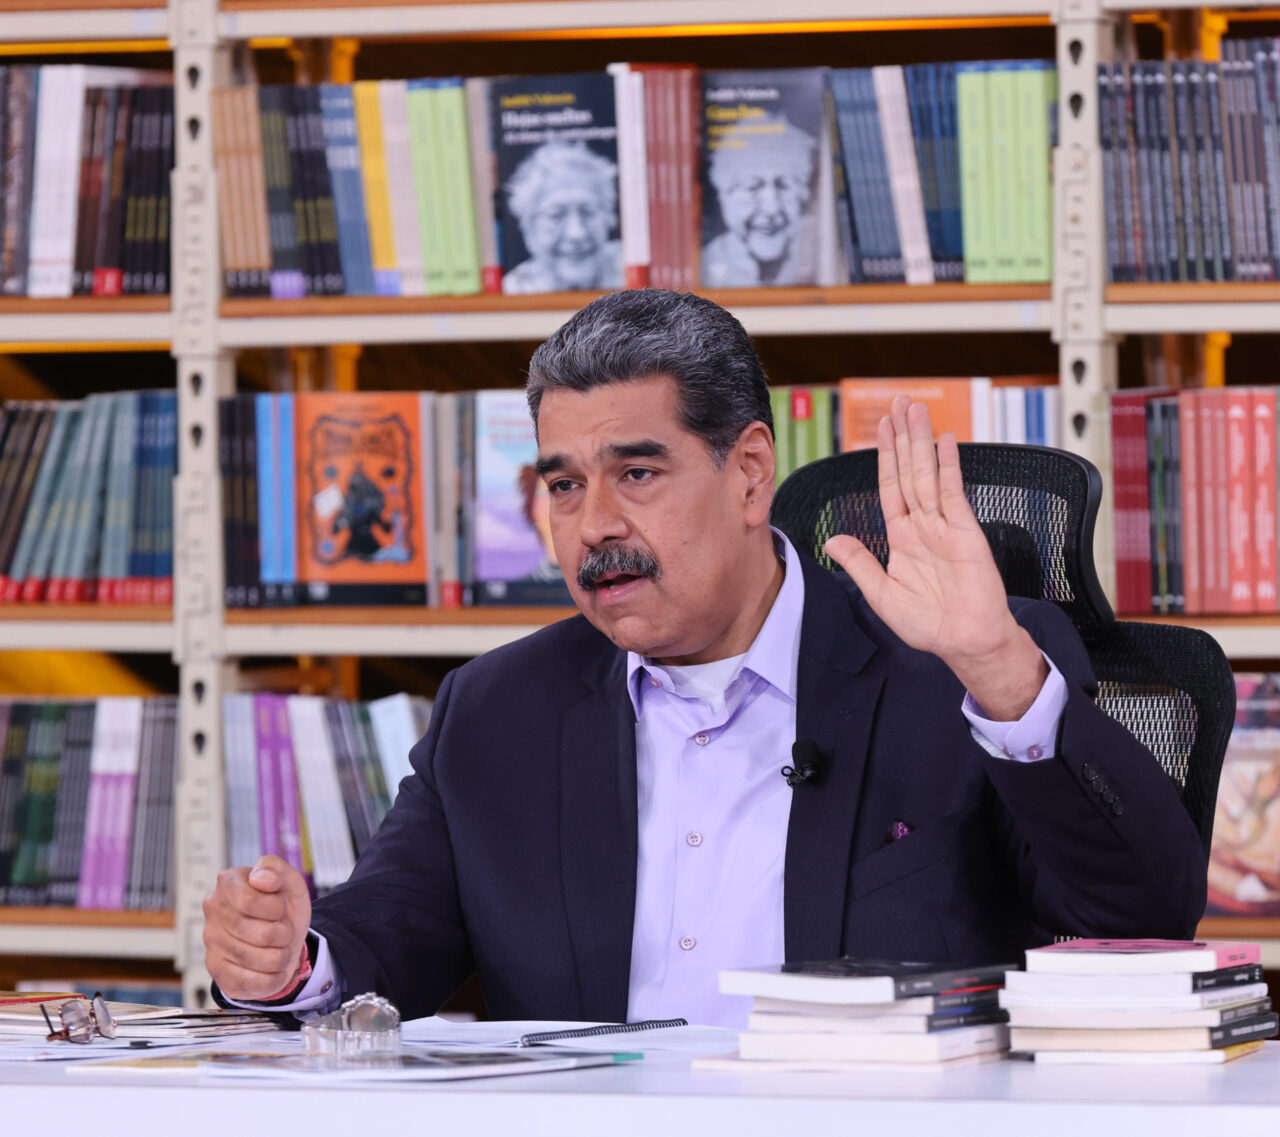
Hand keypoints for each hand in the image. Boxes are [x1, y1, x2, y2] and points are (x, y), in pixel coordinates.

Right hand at [203, 855, 311, 1001]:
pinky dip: (274, 976)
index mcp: (227, 884)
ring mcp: (212, 945)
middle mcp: (213, 914)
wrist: (283, 937)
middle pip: (262, 935)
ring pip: (262, 960)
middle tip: (282, 928)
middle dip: (284, 933)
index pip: (248, 902)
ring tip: (276, 946)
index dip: (275, 908)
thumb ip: (276, 869)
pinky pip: (255, 983)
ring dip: (282, 955)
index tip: (279, 906)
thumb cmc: (282, 906)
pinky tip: (270, 966)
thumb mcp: (289, 881)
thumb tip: (259, 877)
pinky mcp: (218, 974)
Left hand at [824, 396, 1047, 719]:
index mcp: (902, 537)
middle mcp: (923, 525)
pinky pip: (953, 492)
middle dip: (903, 437)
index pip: (889, 488)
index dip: (885, 458)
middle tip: (899, 402)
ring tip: (915, 410)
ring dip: (921, 441)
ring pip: (927, 474)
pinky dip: (948, 466)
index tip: (881, 429)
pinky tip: (944, 441)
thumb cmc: (927, 624)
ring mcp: (945, 525)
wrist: (964, 642)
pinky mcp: (966, 532)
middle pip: (908, 471)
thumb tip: (833, 540)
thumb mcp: (881, 594)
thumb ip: (859, 564)